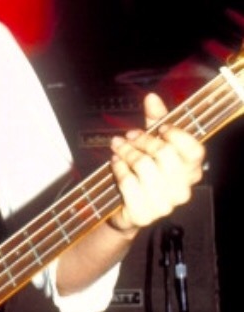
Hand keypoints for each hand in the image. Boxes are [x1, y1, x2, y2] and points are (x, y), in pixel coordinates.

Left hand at [108, 92, 205, 233]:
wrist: (128, 207)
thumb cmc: (144, 171)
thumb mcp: (152, 142)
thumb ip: (156, 119)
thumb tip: (152, 97)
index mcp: (192, 171)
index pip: (194, 150)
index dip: (176, 134)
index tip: (160, 127)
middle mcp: (183, 190)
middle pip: (164, 153)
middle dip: (142, 140)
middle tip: (129, 136)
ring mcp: (165, 204)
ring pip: (143, 165)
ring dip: (126, 151)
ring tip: (118, 146)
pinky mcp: (144, 213)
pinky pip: (128, 182)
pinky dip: (118, 169)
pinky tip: (116, 163)